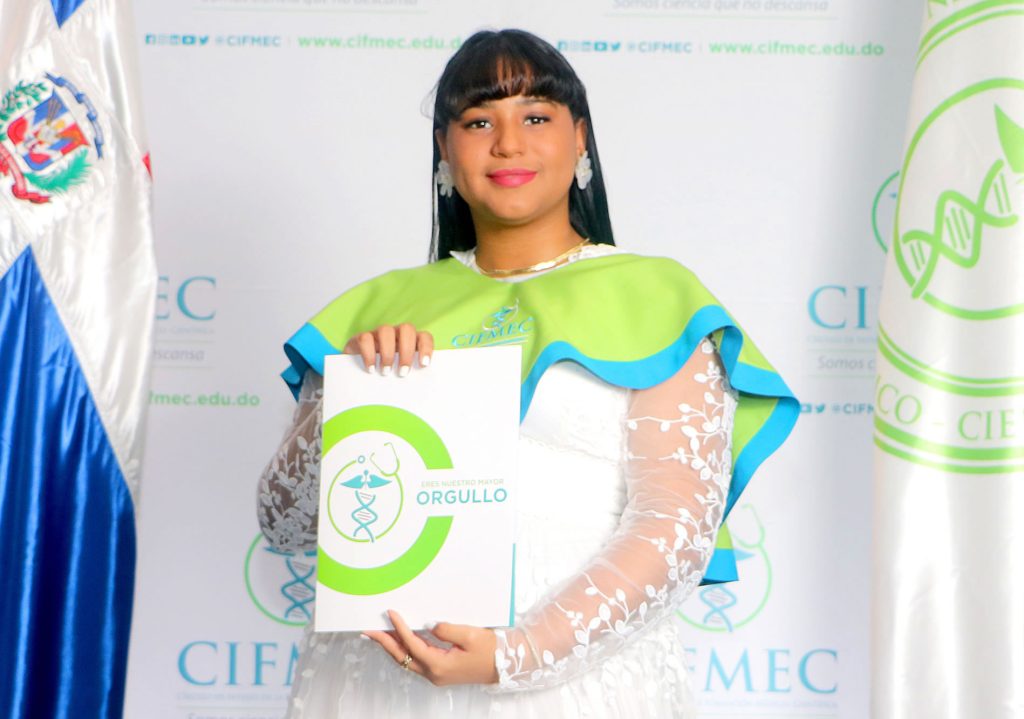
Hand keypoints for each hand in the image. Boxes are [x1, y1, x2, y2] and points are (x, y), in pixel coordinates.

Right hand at [343, 324, 433, 375]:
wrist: (359, 374)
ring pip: (386, 330)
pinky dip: (369, 354)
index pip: (424, 336)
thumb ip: (410, 375)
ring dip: (388, 353)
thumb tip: (420, 391)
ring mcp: (378, 334)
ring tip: (386, 372)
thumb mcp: (400, 374)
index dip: (426, 347)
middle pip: (406, 329)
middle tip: (403, 372)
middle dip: (406, 351)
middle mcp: (396, 333)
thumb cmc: (387, 376)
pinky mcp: (361, 337)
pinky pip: (365, 338)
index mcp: (411, 341)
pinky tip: (371, 369)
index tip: (424, 364)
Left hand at [363, 609, 498, 685]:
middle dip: (384, 642)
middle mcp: (434, 674)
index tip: (391, 613)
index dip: (399, 628)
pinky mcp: (440, 671)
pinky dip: (405, 649)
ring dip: (392, 646)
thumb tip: (429, 625)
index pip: (412, 644)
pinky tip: (401, 640)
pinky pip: (416, 660)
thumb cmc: (490, 650)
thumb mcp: (470, 635)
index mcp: (439, 666)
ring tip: (379, 633)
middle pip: (401, 657)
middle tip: (368, 630)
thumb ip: (446, 630)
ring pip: (406, 660)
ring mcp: (436, 675)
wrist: (505, 665)